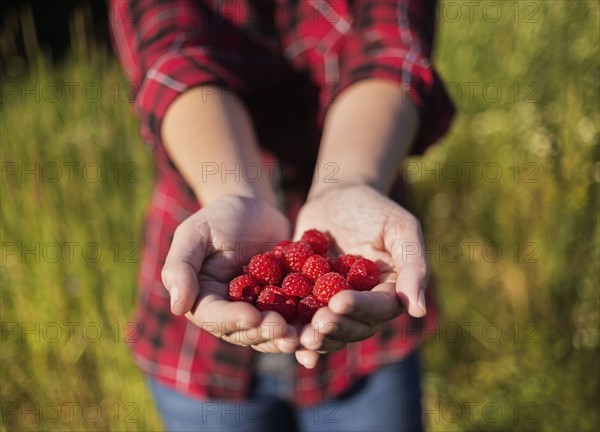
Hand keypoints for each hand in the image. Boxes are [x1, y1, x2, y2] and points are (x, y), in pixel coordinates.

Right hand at [161, 195, 298, 352]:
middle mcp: (231, 313)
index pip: (215, 317)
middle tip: (285, 332)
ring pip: (272, 334)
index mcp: (205, 300)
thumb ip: (181, 267)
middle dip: (266, 334)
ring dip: (287, 339)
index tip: (253, 317)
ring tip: (304, 338)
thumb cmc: (219, 217)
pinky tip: (319, 335)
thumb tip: (178, 307)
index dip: (233, 320)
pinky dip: (306, 330)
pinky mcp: (285, 306)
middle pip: (246, 332)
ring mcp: (259, 312)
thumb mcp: (195, 234)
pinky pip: (295, 321)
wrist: (255, 209)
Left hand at [293, 184, 428, 367]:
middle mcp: (365, 305)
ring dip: (316, 338)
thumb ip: (413, 265)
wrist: (337, 196)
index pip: (379, 308)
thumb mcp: (400, 228)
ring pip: (329, 331)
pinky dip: (296, 331)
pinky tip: (283, 337)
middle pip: (354, 327)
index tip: (339, 302)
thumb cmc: (374, 208)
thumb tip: (417, 309)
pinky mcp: (310, 300)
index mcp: (390, 291)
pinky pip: (304, 321)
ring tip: (301, 336)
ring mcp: (336, 305)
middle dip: (336, 327)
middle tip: (317, 324)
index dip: (360, 308)